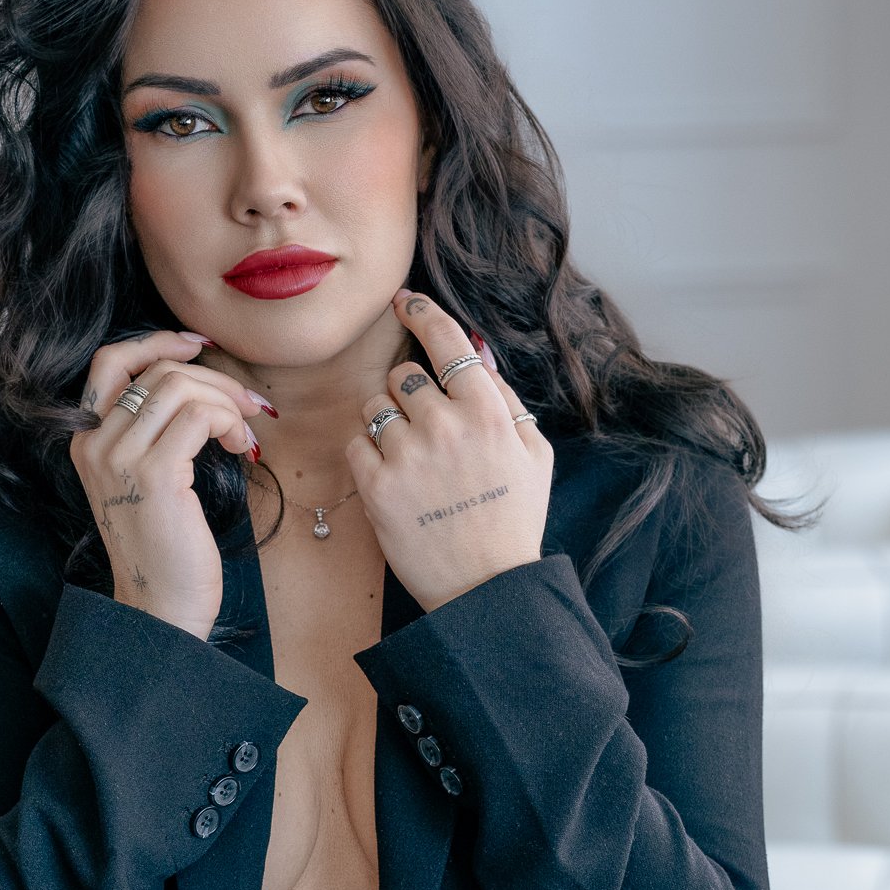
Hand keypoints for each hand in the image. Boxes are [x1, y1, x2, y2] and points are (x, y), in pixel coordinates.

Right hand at [69, 329, 267, 641]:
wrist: (159, 608)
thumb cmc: (164, 549)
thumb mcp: (147, 480)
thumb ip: (154, 432)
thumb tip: (199, 384)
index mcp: (86, 439)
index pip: (110, 360)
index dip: (157, 342)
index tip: (199, 347)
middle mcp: (94, 442)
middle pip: (156, 369)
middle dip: (214, 378)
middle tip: (248, 405)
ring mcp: (120, 457)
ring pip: (179, 386)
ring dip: (226, 401)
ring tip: (244, 434)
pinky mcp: (154, 475)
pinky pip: (199, 415)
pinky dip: (229, 421)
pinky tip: (242, 449)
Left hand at [343, 290, 554, 612]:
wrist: (486, 588)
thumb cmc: (513, 518)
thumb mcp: (533, 455)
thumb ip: (504, 400)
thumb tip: (473, 355)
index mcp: (487, 412)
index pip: (445, 339)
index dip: (420, 312)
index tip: (404, 301)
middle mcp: (445, 426)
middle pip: (404, 373)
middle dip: (411, 392)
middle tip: (426, 427)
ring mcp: (406, 456)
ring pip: (375, 405)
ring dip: (387, 422)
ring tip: (411, 458)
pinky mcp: (375, 487)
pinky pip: (356, 443)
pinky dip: (368, 454)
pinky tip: (393, 478)